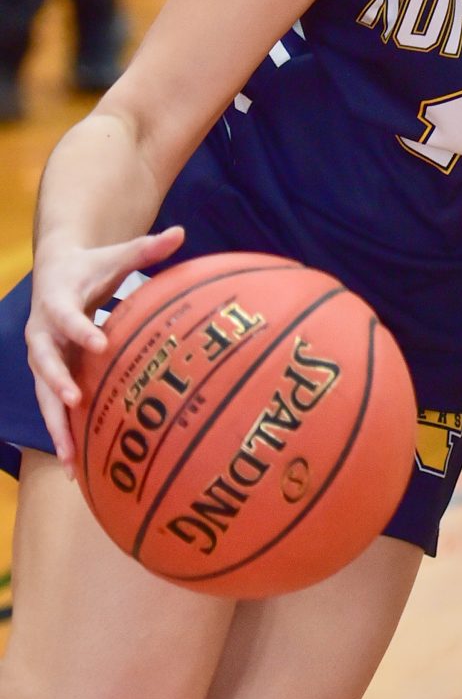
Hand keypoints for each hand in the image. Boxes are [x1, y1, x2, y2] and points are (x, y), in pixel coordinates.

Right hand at [26, 226, 184, 468]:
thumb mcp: (116, 255)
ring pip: (43, 394)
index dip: (80, 329)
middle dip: (57, 382)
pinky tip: (74, 466)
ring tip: (69, 458)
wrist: (55, 273)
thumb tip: (180, 232)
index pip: (67, 316)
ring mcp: (43, 357)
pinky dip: (62, 434)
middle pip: (45, 360)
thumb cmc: (92, 267)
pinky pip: (52, 407)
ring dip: (55, 425)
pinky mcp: (50, 375)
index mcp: (58, 301)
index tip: (99, 343)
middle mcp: (43, 332)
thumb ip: (145, 248)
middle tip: (75, 402)